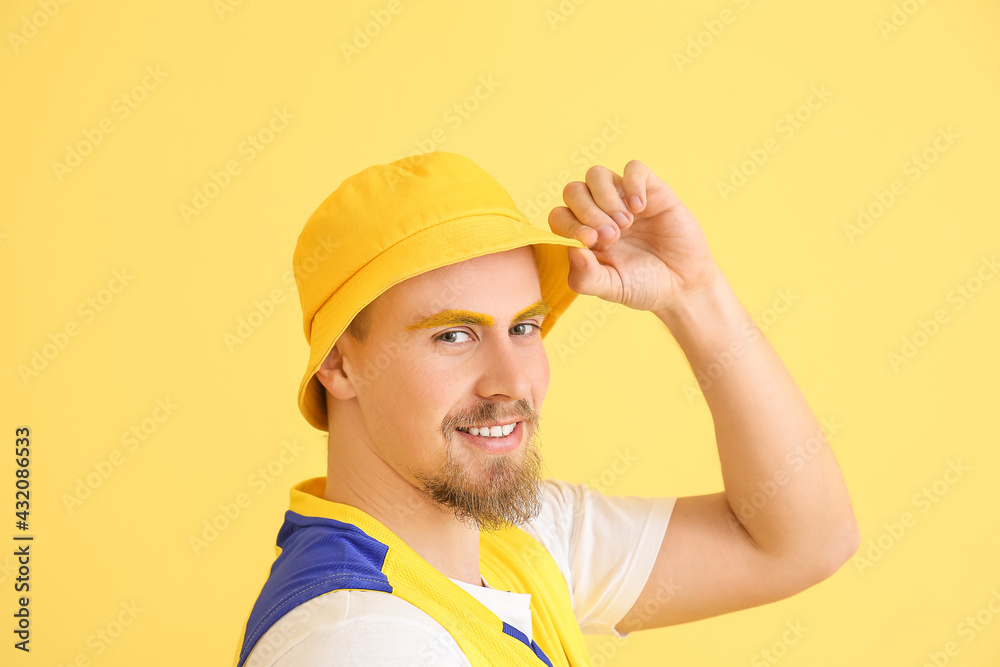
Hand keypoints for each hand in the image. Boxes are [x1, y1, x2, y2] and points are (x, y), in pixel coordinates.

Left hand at [548, 160, 720, 315]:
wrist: (683, 285)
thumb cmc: (643, 286)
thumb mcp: (610, 288)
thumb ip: (585, 276)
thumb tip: (572, 250)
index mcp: (583, 234)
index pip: (559, 216)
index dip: (569, 225)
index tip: (591, 243)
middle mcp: (599, 213)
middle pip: (574, 191)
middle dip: (588, 212)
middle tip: (612, 236)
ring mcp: (623, 199)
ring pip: (596, 175)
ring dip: (606, 198)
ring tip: (626, 224)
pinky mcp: (651, 190)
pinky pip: (634, 168)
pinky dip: (633, 184)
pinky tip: (640, 208)